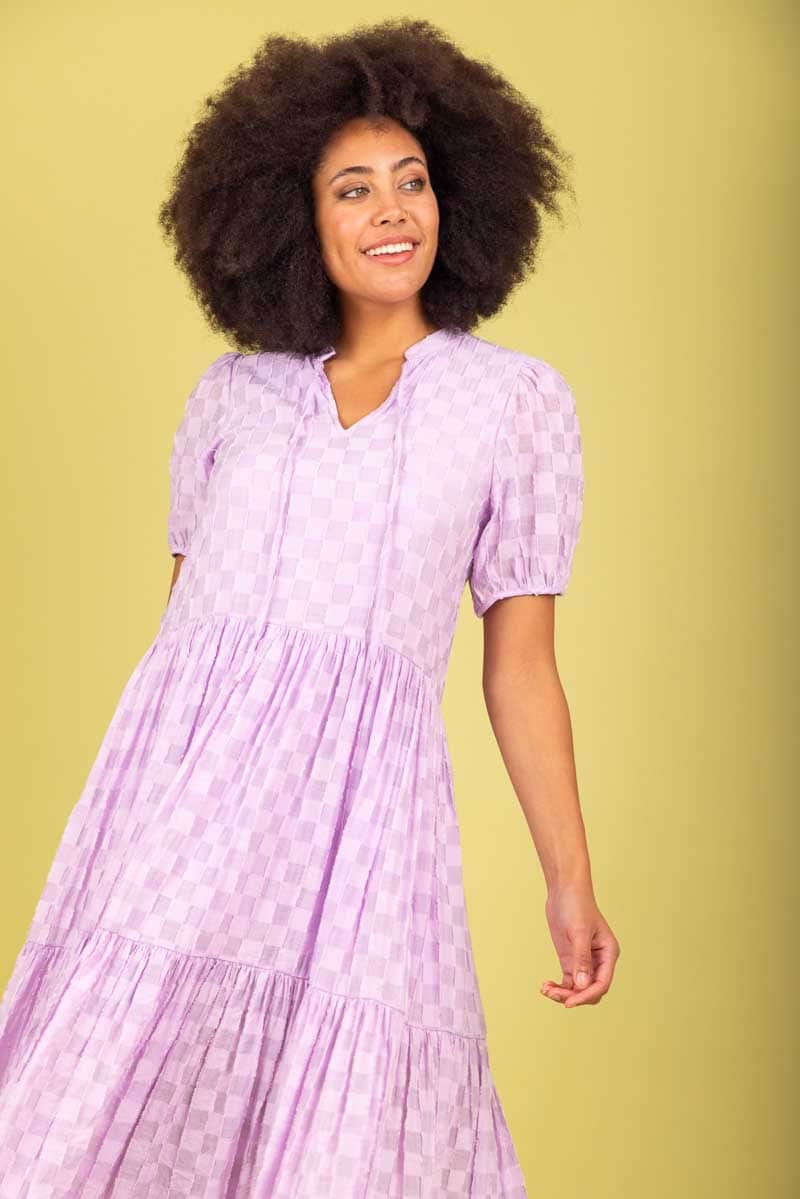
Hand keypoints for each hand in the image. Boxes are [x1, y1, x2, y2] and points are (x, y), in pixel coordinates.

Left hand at [540, 882, 619, 1007]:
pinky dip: (558, 987)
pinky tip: (546, 986)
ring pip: (578, 988)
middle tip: (552, 994)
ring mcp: (583, 962)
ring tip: (546, 990)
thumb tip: (582, 985)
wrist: (564, 890)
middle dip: (573, 996)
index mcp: (608, 954)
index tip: (569, 1002)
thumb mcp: (579, 932)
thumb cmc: (576, 905)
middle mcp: (598, 961)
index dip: (587, 995)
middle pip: (590, 990)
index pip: (602, 983)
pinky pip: (567, 982)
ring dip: (563, 993)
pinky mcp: (570, 960)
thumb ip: (581, 959)